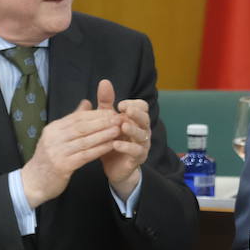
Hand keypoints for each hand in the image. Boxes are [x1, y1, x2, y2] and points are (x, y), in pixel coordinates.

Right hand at [20, 98, 121, 207]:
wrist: (34, 182)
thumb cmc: (49, 158)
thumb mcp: (57, 137)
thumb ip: (72, 121)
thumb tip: (87, 103)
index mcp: (53, 129)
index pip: (77, 117)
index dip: (96, 114)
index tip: (112, 112)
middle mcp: (53, 138)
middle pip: (82, 127)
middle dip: (102, 122)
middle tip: (119, 118)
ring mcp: (57, 152)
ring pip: (85, 140)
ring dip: (104, 134)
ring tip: (118, 130)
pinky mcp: (62, 166)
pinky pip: (85, 155)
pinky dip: (99, 149)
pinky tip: (111, 146)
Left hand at [95, 79, 149, 197]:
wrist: (115, 168)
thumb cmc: (112, 141)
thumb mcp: (107, 121)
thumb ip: (106, 103)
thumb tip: (104, 82)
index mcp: (137, 120)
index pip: (142, 107)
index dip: (133, 104)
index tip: (120, 104)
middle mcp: (143, 131)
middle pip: (145, 118)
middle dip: (136, 113)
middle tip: (124, 110)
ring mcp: (142, 144)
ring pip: (142, 134)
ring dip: (132, 129)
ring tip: (122, 126)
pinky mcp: (138, 158)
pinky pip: (136, 151)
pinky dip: (126, 147)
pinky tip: (115, 144)